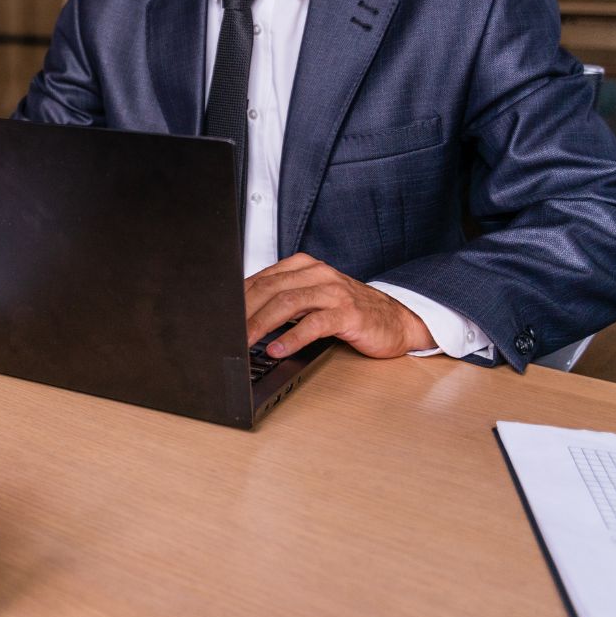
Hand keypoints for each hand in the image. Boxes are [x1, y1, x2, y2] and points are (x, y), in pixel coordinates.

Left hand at [244, 253, 434, 359]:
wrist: (397, 320)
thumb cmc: (350, 310)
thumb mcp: (312, 298)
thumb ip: (283, 300)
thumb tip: (243, 315)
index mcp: (304, 267)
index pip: (261, 279)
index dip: (237, 298)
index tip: (218, 316)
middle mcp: (317, 274)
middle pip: (269, 289)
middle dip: (243, 312)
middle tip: (225, 332)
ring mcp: (334, 293)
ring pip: (287, 303)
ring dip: (260, 324)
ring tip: (243, 341)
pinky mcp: (348, 314)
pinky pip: (314, 324)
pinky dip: (292, 338)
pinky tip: (277, 349)